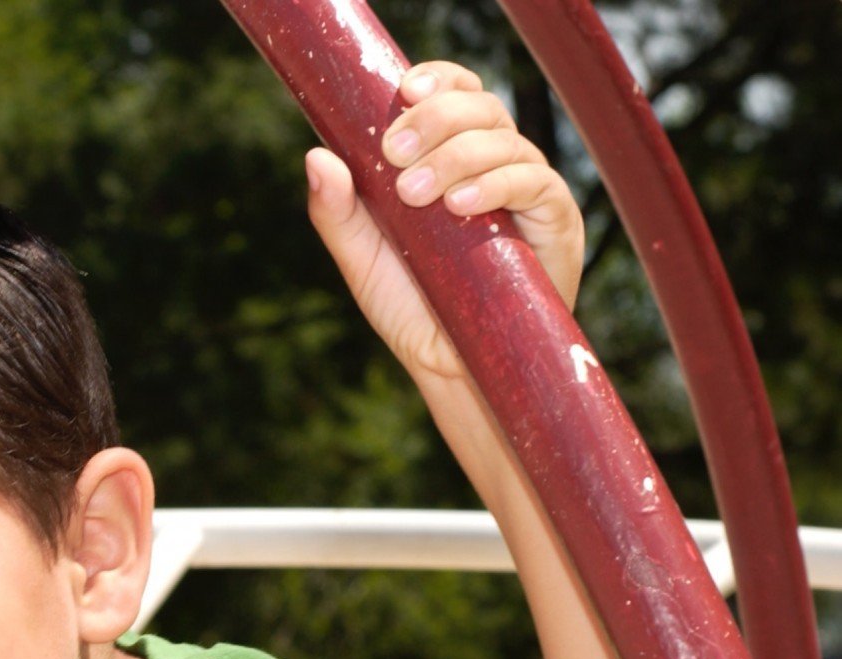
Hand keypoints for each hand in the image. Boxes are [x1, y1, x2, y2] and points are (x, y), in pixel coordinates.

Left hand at [305, 61, 584, 385]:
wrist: (451, 365)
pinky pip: (534, 181)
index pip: (455, 94)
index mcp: (450, 159)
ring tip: (415, 193)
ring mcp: (525, 188)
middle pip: (480, 106)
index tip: (402, 91)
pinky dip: (496, 184)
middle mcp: (491, 164)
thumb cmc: (410, 308)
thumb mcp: (362, 259)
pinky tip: (461, 205)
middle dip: (435, 118)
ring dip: (455, 156)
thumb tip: (317, 156)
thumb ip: (338, 211)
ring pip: (504, 139)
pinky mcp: (554, 219)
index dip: (436, 81)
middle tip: (394, 151)